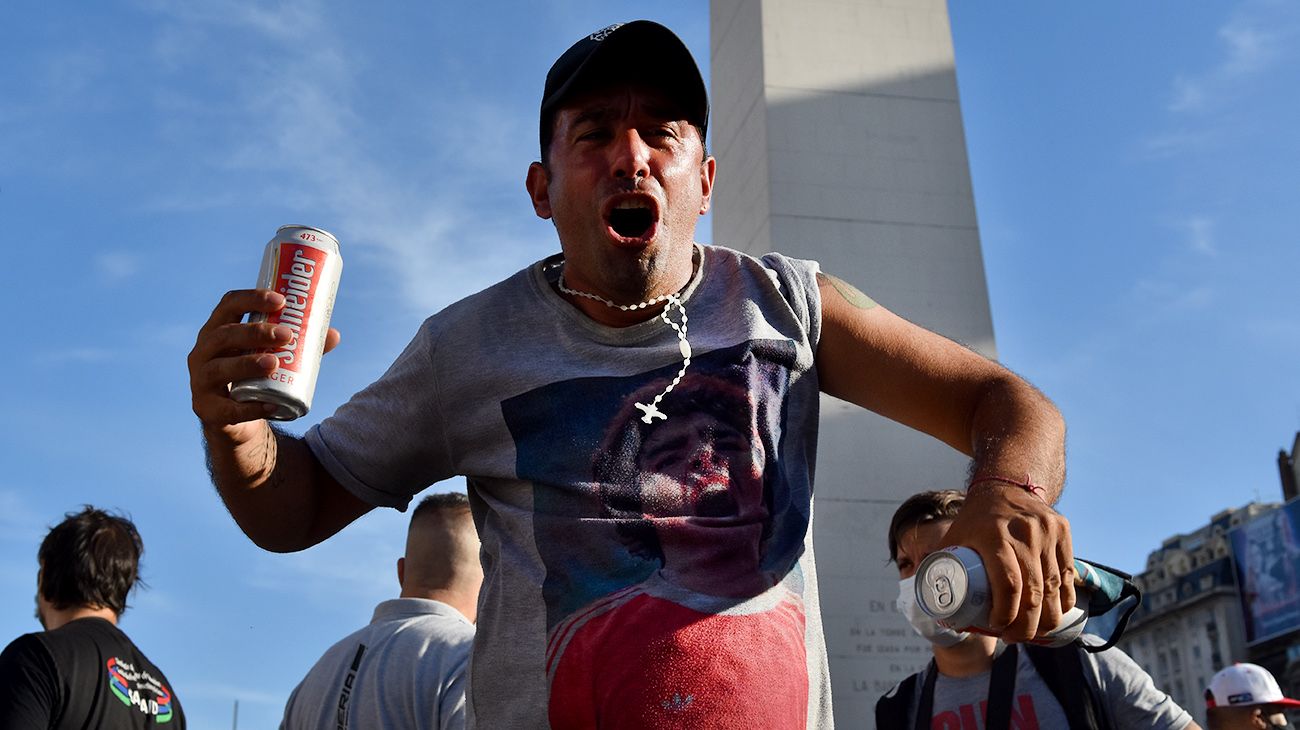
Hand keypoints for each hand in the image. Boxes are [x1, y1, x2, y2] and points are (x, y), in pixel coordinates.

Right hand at [187, 289, 340, 433]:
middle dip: (254, 332)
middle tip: (286, 334)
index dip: (251, 298)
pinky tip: (269, 406)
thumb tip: (334, 334)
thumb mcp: (274, 356)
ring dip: (247, 363)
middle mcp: (203, 351)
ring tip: (274, 363)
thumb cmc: (255, 376)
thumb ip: (302, 346)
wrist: (236, 419)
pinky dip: (248, 408)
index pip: (229, 305)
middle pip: (224, 335)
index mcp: (219, 330)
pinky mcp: (206, 409)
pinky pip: (226, 408)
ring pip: (219, 368)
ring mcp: (200, 380)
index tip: (281, 300)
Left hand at [941, 484, 1074, 641]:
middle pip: (1034, 592)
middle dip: (1028, 625)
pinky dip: (1064, 600)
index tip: (999, 629)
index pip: (1008, 584)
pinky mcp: (1062, 532)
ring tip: (1033, 632)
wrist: (1006, 484)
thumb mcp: (955, 537)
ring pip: (1055, 587)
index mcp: (993, 535)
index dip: (1006, 614)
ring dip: (1048, 618)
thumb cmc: (975, 518)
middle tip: (1016, 638)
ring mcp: (1047, 531)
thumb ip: (942, 566)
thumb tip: (933, 605)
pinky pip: (1067, 575)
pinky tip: (1053, 615)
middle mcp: (1024, 532)